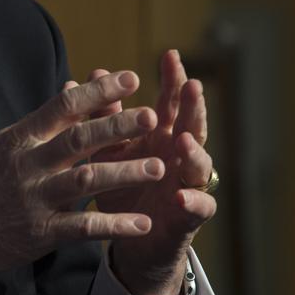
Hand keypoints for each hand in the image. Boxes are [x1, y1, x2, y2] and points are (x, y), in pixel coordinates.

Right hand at [0, 71, 166, 288]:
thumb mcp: (7, 144)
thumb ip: (44, 122)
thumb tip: (74, 88)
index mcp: (22, 137)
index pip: (63, 106)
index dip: (98, 92)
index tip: (130, 78)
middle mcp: (29, 164)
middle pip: (78, 139)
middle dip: (117, 127)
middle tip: (152, 117)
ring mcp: (35, 198)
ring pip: (85, 180)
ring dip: (124, 172)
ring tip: (159, 168)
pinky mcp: (41, 233)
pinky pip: (83, 227)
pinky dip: (114, 225)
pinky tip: (142, 223)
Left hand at [91, 50, 216, 294]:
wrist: (131, 241)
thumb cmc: (122, 187)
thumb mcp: (110, 149)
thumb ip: (105, 115)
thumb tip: (95, 74)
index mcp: (161, 136)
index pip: (170, 102)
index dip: (172, 80)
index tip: (169, 54)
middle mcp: (180, 156)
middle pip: (192, 125)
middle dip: (193, 106)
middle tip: (192, 85)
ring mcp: (188, 184)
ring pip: (200, 164)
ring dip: (194, 151)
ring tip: (184, 140)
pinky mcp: (189, 217)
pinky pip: (197, 207)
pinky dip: (191, 201)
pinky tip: (181, 196)